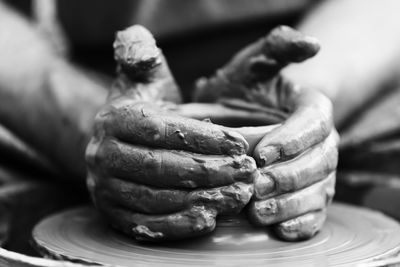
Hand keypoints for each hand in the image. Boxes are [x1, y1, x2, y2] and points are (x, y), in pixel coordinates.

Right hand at [85, 26, 256, 240]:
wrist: (118, 143)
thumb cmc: (143, 108)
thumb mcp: (142, 79)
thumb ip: (140, 56)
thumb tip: (139, 45)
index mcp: (114, 120)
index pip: (162, 130)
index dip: (202, 138)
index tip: (240, 144)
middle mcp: (103, 156)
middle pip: (161, 167)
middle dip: (208, 170)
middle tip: (247, 172)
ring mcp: (105, 188)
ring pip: (156, 198)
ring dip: (200, 199)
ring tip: (238, 195)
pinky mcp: (112, 214)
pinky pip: (145, 224)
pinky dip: (177, 225)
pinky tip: (208, 221)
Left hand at [190, 26, 338, 240]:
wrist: (246, 113)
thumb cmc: (249, 87)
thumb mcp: (257, 63)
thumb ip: (278, 48)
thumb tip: (311, 44)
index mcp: (314, 109)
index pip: (312, 125)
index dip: (291, 140)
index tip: (262, 153)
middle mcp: (322, 142)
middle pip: (318, 162)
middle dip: (288, 177)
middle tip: (257, 186)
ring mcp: (317, 171)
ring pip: (317, 191)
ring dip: (290, 204)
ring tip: (260, 213)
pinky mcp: (309, 194)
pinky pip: (314, 212)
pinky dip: (300, 223)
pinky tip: (280, 231)